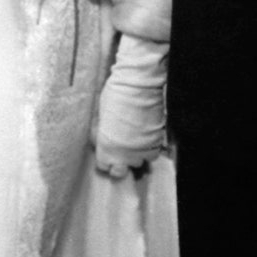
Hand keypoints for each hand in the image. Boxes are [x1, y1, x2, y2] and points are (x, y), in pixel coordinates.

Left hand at [94, 34, 168, 177]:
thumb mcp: (100, 116)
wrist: (138, 84)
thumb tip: (100, 140)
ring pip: (139, 163)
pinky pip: (153, 153)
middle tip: (118, 151)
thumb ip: (101, 134)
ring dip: (135, 155)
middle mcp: (125, 153)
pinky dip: (148, 148)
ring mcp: (142, 149)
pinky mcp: (157, 141)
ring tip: (132, 143)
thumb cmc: (114, 95)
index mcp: (107, 147)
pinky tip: (144, 137)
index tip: (105, 153)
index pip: (104, 167)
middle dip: (118, 163)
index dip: (104, 159)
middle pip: (121, 172)